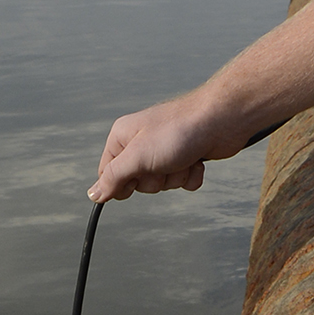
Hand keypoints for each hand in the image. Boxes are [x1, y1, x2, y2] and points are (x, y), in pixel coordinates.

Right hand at [94, 90, 247, 201]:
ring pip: (163, 184)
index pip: (108, 173)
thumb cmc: (178, 130)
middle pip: (138, 183)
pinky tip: (197, 160)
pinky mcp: (186, 158)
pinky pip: (183, 182)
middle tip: (164, 161)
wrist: (220, 120)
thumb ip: (113, 177)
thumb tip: (93, 194)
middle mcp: (142, 144)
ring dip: (176, 177)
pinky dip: (191, 176)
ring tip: (183, 157)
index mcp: (124, 137)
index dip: (121, 182)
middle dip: (155, 179)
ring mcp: (165, 151)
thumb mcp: (138, 156)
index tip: (137, 175)